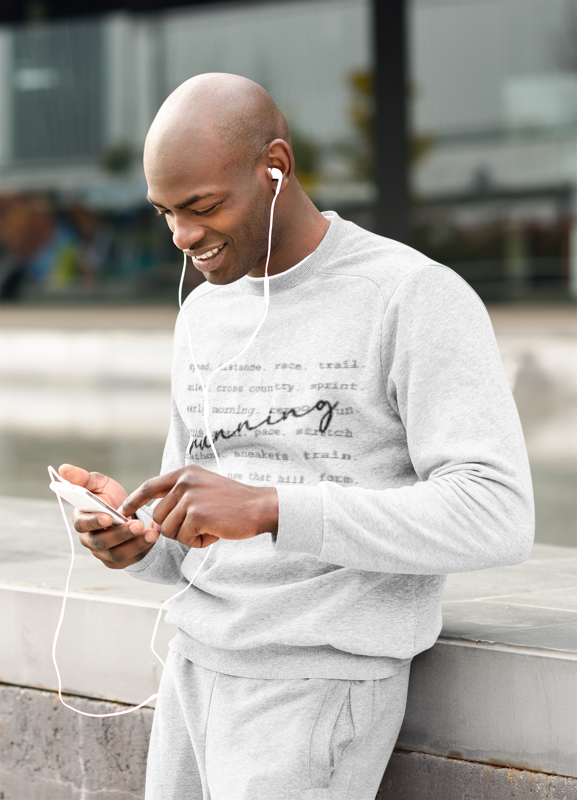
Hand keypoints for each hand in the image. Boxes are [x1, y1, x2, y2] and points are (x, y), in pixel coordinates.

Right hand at [59, 463, 158, 569]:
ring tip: (151, 533)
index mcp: (81, 520)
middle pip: (100, 542)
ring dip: (134, 544)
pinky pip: (129, 560)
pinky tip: (153, 536)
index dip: (94, 522)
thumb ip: (83, 478)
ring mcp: (102, 552)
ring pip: (116, 554)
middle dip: (120, 534)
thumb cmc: (109, 497)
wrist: (128, 512)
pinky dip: (142, 549)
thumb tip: (63, 468)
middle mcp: (89, 539)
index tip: (108, 517)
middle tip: (137, 525)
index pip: (82, 524)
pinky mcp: (118, 560)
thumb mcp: (99, 484)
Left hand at [121, 465, 278, 548]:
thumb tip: (154, 524)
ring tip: (210, 526)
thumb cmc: (233, 502)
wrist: (260, 506)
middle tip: (201, 525)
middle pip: (159, 516)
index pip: (150, 485)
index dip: (135, 499)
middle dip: (176, 528)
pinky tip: (215, 532)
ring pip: (170, 530)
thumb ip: (179, 499)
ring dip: (188, 536)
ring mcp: (190, 497)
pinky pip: (185, 538)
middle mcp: (185, 481)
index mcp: (185, 473)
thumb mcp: (203, 489)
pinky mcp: (197, 514)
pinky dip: (199, 542)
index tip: (124, 510)